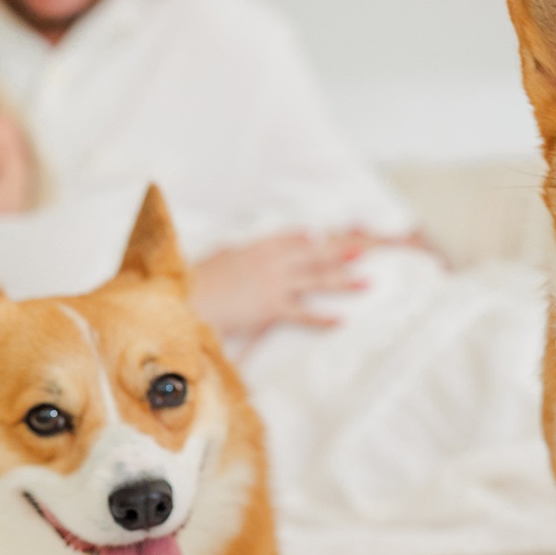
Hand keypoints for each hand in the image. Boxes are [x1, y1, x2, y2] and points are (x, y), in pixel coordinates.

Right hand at [190, 229, 390, 341]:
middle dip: (339, 251)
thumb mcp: (215, 259)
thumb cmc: (194, 282)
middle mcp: (270, 262)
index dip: (306, 237)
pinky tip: (342, 320)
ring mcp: (274, 284)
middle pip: (312, 255)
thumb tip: (232, 249)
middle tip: (363, 249)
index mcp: (255, 248)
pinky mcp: (272, 308)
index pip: (287, 238)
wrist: (188, 300)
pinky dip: (323, 319)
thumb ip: (229, 254)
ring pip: (316, 280)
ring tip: (367, 280)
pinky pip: (303, 314)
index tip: (321, 234)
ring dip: (344, 280)